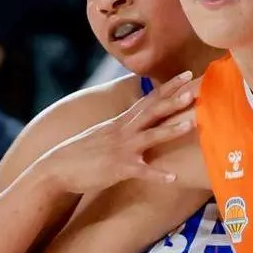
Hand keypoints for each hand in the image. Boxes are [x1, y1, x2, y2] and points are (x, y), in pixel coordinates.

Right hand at [40, 73, 197, 194]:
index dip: (169, 86)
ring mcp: (121, 149)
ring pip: (150, 137)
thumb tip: (142, 116)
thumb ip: (126, 124)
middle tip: (194, 88)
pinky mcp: (118, 168)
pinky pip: (141, 171)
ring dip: (171, 130)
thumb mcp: (106, 132)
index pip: (149, 99)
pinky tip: (173, 178)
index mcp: (122, 122)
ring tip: (191, 124)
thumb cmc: (84, 151)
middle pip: (152, 111)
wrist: (57, 168)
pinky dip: (157, 175)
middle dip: (174, 100)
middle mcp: (123, 131)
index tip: (187, 74)